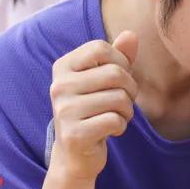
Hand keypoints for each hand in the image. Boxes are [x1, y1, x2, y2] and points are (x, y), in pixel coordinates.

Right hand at [48, 31, 138, 181]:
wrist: (75, 154)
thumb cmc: (94, 110)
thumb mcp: (105, 81)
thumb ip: (119, 57)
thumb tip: (131, 34)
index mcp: (63, 67)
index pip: (101, 48)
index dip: (121, 63)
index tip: (119, 80)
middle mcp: (59, 86)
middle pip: (115, 74)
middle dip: (130, 90)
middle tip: (122, 103)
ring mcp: (64, 110)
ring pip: (119, 99)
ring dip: (126, 111)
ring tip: (114, 117)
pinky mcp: (74, 134)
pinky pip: (115, 121)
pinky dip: (120, 127)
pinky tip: (108, 132)